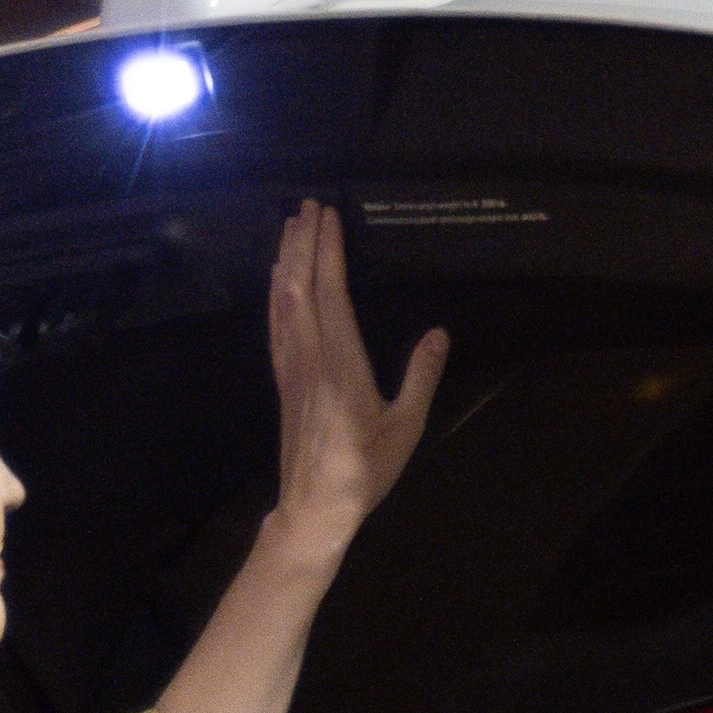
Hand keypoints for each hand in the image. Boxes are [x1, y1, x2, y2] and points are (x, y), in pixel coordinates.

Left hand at [258, 196, 442, 555]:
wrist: (315, 506)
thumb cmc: (366, 470)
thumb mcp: (406, 427)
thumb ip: (421, 377)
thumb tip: (438, 333)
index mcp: (342, 366)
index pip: (330, 294)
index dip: (328, 251)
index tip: (328, 216)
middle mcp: (310, 358)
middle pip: (300, 288)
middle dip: (303, 243)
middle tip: (307, 206)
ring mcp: (291, 368)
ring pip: (281, 302)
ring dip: (285, 260)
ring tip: (289, 227)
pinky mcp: (283, 380)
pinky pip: (275, 325)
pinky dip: (275, 294)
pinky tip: (276, 279)